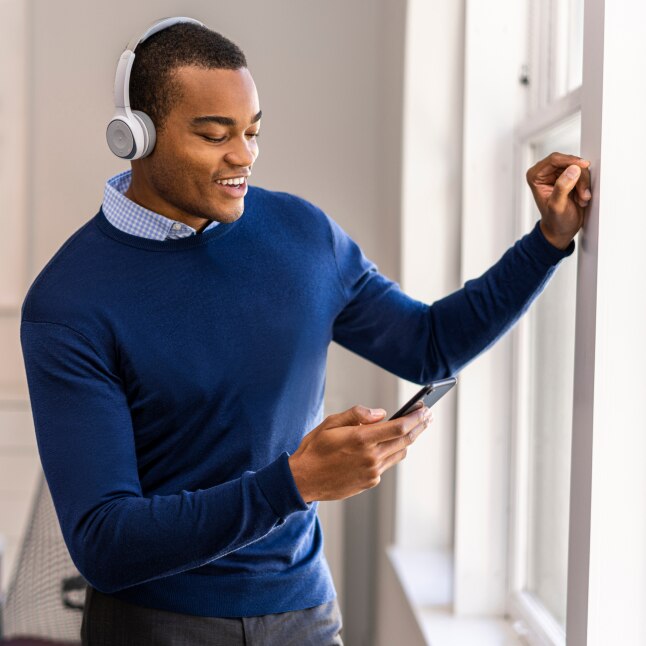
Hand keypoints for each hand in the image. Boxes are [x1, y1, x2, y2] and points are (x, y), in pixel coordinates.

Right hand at [288, 404, 432, 502]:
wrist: (303, 480)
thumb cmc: (315, 449)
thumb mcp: (331, 423)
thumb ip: (357, 415)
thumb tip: (381, 413)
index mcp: (361, 439)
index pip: (398, 427)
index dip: (415, 417)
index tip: (424, 409)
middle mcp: (370, 457)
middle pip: (404, 440)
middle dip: (419, 426)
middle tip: (427, 416)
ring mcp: (372, 472)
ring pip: (399, 453)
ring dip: (407, 439)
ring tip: (413, 428)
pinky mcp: (369, 481)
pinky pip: (387, 464)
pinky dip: (390, 452)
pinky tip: (388, 445)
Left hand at [526, 152, 591, 249]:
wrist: (562, 229)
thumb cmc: (555, 221)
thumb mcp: (557, 206)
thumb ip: (562, 188)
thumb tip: (572, 169)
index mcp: (535, 176)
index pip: (554, 159)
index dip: (570, 161)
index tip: (584, 166)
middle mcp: (545, 172)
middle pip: (569, 162)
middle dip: (579, 178)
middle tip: (583, 194)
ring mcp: (557, 174)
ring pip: (578, 167)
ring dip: (583, 184)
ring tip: (581, 199)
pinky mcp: (569, 177)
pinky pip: (583, 173)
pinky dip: (585, 185)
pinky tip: (581, 197)